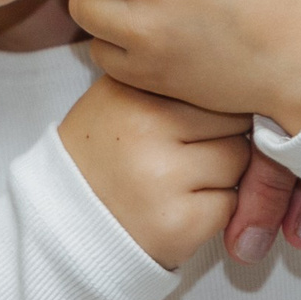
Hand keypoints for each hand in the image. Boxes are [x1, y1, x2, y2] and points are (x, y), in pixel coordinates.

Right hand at [58, 74, 252, 268]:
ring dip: (222, 174)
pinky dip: (213, 210)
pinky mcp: (179, 222)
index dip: (211, 101)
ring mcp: (162, 176)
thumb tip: (234, 75)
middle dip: (222, 136)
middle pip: (232, 118)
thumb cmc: (100, 157)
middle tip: (186, 153)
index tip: (195, 118)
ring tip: (179, 180)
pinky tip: (178, 208)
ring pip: (238, 160)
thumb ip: (167, 79)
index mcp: (130, 89)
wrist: (62, 224)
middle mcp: (144, 127)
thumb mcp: (116, 99)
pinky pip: (230, 204)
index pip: (208, 80)